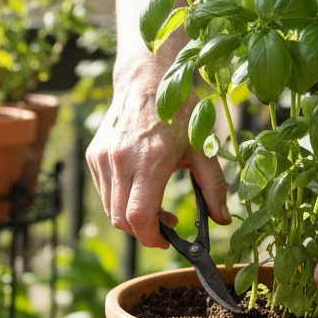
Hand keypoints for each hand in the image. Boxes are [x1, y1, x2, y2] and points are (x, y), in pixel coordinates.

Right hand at [86, 68, 230, 248]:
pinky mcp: (94, 156)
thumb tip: (223, 221)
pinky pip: (104, 192)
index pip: (138, 216)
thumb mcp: (203, 150)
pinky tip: (139, 188)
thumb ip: (214, 188)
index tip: (166, 239)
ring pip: (110, 209)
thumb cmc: (179, 112)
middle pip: (121, 219)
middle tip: (165, 224)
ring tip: (154, 206)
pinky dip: (120, 200)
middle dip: (142, 230)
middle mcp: (121, 160)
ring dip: (131, 217)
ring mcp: (103, 158)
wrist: (147, 78)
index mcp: (150, 160)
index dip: (151, 237)